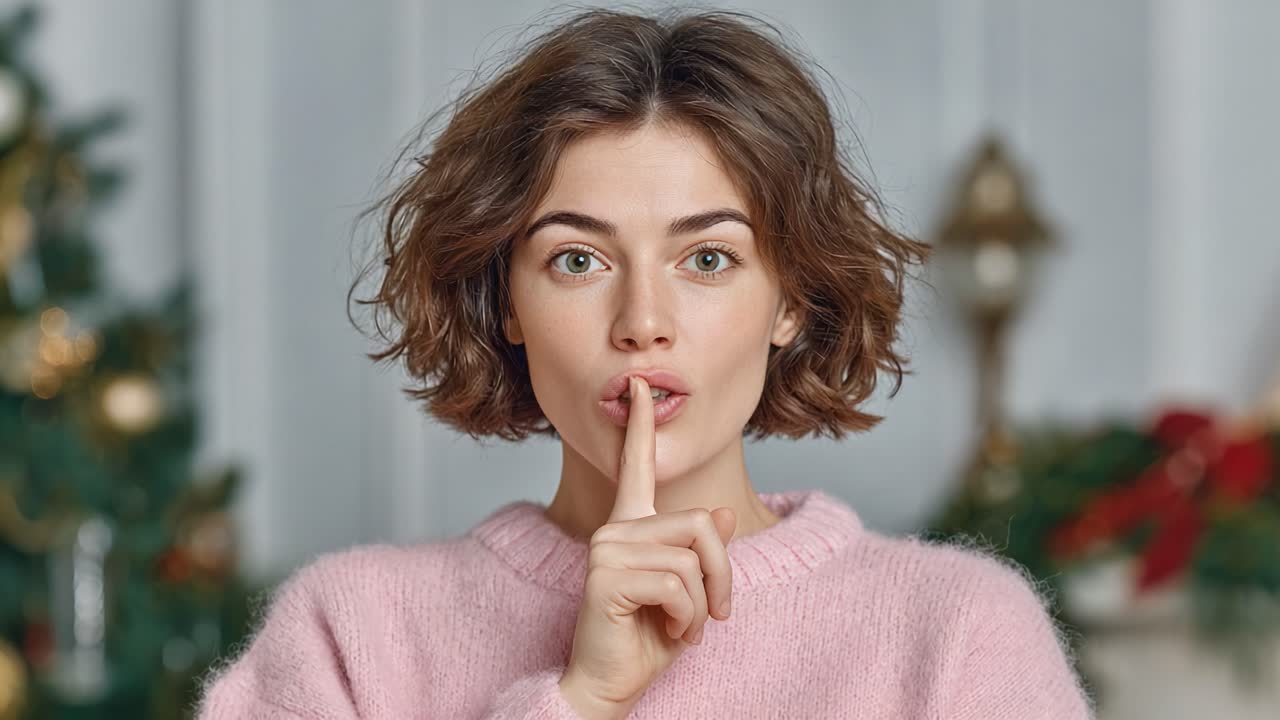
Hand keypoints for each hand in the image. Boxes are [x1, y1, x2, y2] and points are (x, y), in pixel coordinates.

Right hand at [559, 376, 736, 718]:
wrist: (610, 686)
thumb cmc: (646, 641)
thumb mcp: (689, 595)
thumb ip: (701, 554)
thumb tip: (722, 515)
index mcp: (631, 526)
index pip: (636, 465)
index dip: (642, 425)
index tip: (642, 385)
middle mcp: (614, 529)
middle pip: (701, 523)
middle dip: (723, 575)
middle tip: (716, 615)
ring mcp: (606, 549)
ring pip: (693, 558)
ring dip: (704, 606)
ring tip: (684, 629)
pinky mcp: (606, 576)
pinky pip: (677, 585)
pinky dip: (688, 618)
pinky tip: (669, 633)